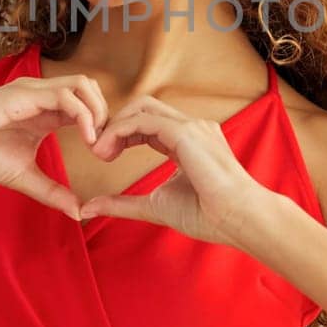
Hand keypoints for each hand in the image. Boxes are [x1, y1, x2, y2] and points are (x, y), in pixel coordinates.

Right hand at [0, 74, 106, 219]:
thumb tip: (79, 213)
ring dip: (99, 112)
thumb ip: (52, 192)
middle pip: (92, 89)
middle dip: (108, 115)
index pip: (87, 106)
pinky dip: (83, 115)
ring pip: (83, 85)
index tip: (106, 156)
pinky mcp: (23, 95)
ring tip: (97, 143)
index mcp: (45, 113)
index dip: (104, 127)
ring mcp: (33, 92)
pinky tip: (86, 138)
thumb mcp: (23, 177)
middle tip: (107, 148)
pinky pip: (65, 95)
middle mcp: (42, 97)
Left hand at [81, 94, 274, 246]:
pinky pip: (145, 120)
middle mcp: (192, 127)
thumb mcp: (154, 205)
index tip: (103, 155)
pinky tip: (108, 151)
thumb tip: (88, 208)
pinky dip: (122, 130)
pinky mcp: (187, 133)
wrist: (238, 219)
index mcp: (189, 141)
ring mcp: (192, 126)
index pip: (148, 122)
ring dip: (115, 126)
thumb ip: (122, 203)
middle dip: (115, 123)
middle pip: (143, 106)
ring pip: (142, 107)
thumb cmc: (207, 215)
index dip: (122, 133)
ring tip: (99, 152)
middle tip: (97, 150)